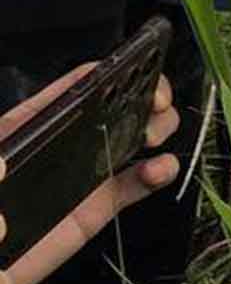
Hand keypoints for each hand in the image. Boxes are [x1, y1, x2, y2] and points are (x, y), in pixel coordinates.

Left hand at [0, 66, 180, 283]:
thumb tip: (3, 167)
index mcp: (31, 127)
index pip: (76, 87)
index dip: (112, 75)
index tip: (139, 77)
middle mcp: (66, 143)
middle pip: (116, 107)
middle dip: (146, 98)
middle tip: (157, 108)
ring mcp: (85, 174)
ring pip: (132, 140)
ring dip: (156, 130)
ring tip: (155, 139)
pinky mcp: (98, 208)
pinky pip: (133, 185)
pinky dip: (155, 174)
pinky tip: (161, 169)